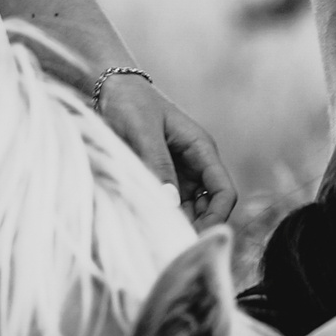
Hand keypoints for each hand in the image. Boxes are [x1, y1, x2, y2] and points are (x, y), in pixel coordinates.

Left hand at [94, 74, 237, 230]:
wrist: (112, 88)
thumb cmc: (131, 103)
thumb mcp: (144, 131)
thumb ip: (157, 163)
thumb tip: (170, 203)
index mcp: (202, 149)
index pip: (224, 191)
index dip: (216, 217)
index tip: (195, 237)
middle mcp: (196, 164)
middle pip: (210, 207)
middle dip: (196, 227)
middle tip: (171, 246)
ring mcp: (179, 172)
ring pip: (190, 210)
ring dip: (178, 224)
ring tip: (157, 240)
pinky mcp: (161, 178)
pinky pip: (170, 204)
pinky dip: (163, 216)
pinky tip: (148, 226)